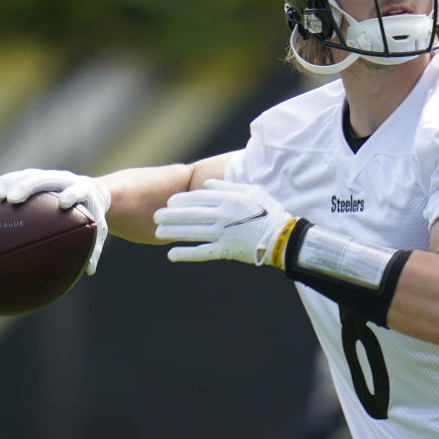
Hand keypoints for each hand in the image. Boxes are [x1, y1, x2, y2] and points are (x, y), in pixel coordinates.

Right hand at [0, 169, 111, 274]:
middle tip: (13, 200)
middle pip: (46, 179)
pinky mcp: (39, 175)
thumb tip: (89, 271)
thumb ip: (95, 248)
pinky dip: (4, 181)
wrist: (93, 191)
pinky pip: (19, 176)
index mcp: (84, 191)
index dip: (71, 195)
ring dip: (11, 183)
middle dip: (28, 187)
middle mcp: (66, 179)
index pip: (78, 190)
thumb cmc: (93, 215)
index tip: (63, 203)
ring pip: (29, 175)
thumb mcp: (99, 230)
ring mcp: (50, 176)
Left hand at [154, 179, 295, 267]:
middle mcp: (222, 216)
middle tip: (156, 216)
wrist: (282, 237)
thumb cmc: (269, 211)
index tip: (169, 201)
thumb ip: (227, 187)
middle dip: (171, 215)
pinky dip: (186, 253)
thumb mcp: (251, 191)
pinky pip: (201, 252)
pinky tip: (171, 254)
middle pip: (191, 214)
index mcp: (228, 200)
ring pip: (192, 232)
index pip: (198, 198)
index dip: (181, 200)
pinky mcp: (225, 251)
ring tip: (158, 232)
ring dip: (173, 232)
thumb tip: (208, 184)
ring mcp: (223, 234)